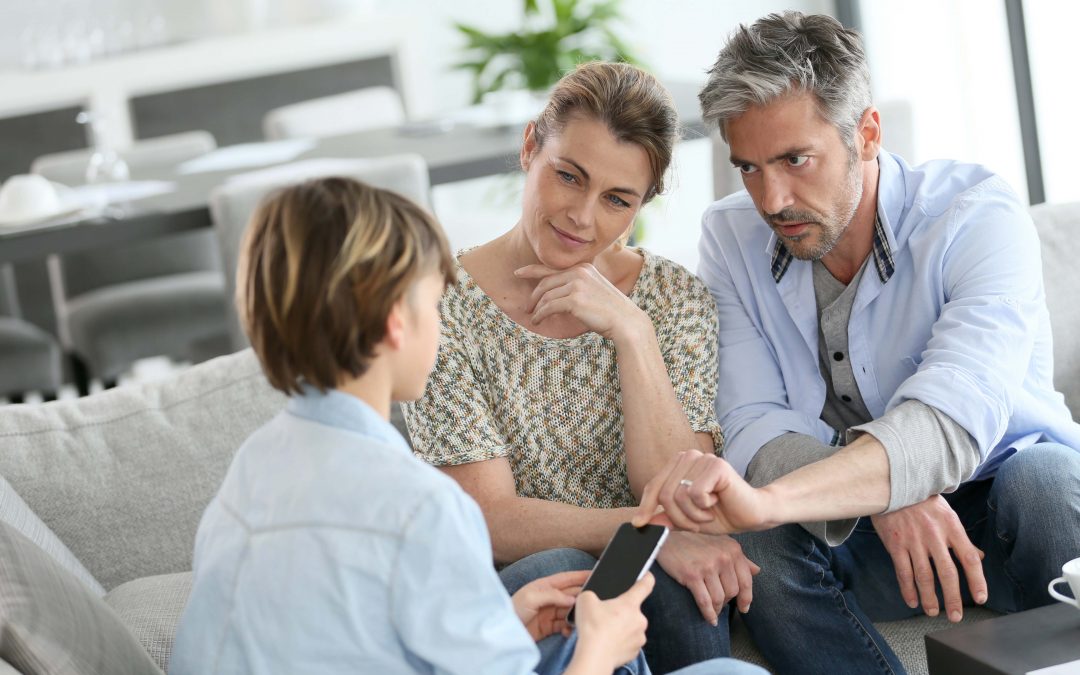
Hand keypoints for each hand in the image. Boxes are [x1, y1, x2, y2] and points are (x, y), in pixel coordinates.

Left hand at [511, 570, 589, 640]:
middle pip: (570, 594)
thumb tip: (572, 597)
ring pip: (569, 611)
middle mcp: (548, 597)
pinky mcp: (549, 626)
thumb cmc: (513, 610)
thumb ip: (553, 595)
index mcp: (544, 586)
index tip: (594, 573)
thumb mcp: (531, 597)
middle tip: (591, 602)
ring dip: (575, 615)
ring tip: (579, 619)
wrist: (503, 633)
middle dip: (581, 598)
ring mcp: (549, 612)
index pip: (566, 578)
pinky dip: (569, 628)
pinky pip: (564, 625)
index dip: (580, 575)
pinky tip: (569, 630)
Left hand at [514, 263, 647, 341]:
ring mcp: (577, 285)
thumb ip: (576, 286)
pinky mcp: (575, 300)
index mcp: (583, 268)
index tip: (518, 273)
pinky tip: (538, 321)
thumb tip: (555, 295)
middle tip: (527, 307)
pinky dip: (540, 315)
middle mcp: (579, 272)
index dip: (532, 270)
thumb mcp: (593, 290)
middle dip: (533, 296)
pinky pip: (549, 307)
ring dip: (536, 309)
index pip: (552, 267)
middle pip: (545, 282)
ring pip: (546, 296)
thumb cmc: (610, 310)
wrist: (626, 321)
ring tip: (533, 317)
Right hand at [570, 573, 653, 672]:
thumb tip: (592, 598)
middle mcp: (639, 619)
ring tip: (606, 631)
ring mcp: (639, 637)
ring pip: (632, 628)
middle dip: (622, 611)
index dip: (647, 578)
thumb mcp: (585, 599)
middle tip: (606, 615)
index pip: (645, 585)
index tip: (647, 576)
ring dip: (622, 627)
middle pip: (633, 610)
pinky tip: (609, 643)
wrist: (595, 656)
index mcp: (630, 603)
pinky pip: (629, 642)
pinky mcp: (636, 652)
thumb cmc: (592, 627)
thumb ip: (592, 594)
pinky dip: (621, 642)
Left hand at [632, 449, 771, 534]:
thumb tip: (640, 521)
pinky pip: (695, 493)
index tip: (638, 524)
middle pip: (664, 494)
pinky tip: (717, 502)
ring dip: (693, 515)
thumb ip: (666, 517)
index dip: (645, 507)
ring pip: (678, 496)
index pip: (654, 486)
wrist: (752, 515)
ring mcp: (703, 458)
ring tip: (707, 513)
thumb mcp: (687, 519)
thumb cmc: (721, 514)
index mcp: (679, 465)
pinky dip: (703, 507)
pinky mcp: (716, 466)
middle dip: (678, 518)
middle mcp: (689, 457)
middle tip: (696, 524)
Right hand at [656, 531, 759, 622]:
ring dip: (717, 609)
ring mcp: (708, 566)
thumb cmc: (694, 542)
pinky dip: (708, 614)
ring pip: (719, 598)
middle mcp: (723, 556)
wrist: (666, 538)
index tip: (744, 608)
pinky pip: (705, 601)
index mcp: (732, 549)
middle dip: (727, 602)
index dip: (746, 598)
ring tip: (713, 612)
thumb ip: (739, 558)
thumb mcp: (719, 544)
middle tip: (721, 605)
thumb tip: (757, 570)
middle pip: (732, 591)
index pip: (746, 580)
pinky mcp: (692, 575)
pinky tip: (710, 619)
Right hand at [871, 495, 986, 621]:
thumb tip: (978, 556)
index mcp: (951, 527)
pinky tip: (912, 600)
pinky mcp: (895, 544)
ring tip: (932, 612)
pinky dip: (908, 589)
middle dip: (953, 598)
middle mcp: (934, 535)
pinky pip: (903, 571)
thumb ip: (961, 537)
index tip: (981, 598)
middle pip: (947, 572)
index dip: (977, 580)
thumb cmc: (922, 500)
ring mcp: (913, 540)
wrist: (892, 485)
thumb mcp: (947, 514)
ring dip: (929, 598)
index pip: (969, 558)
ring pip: (924, 576)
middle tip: (956, 616)